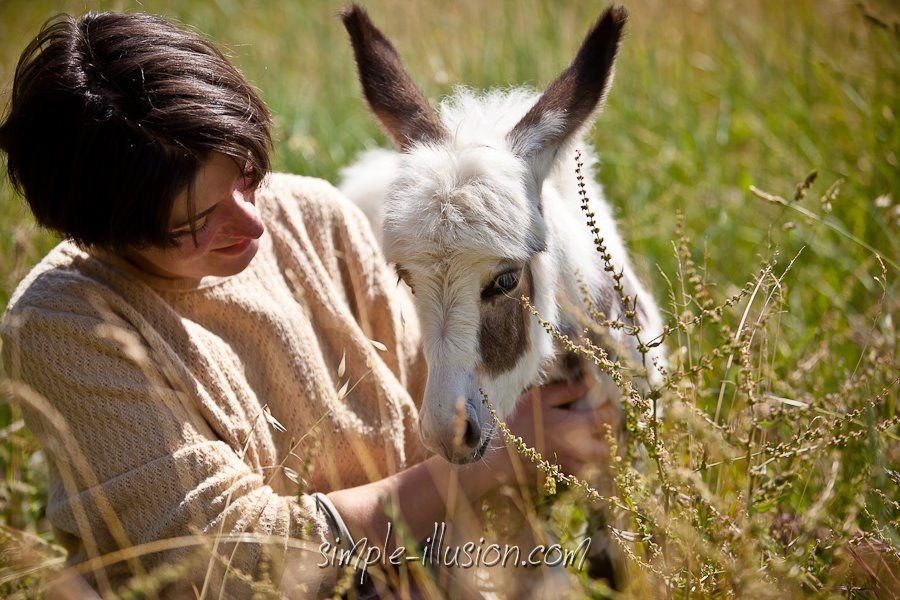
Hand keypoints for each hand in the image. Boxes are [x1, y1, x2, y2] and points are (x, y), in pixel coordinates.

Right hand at [497, 378, 614, 480]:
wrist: (498, 454)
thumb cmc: (517, 421)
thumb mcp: (540, 398)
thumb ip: (566, 391)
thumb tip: (588, 383)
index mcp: (576, 426)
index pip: (607, 420)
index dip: (610, 412)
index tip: (606, 407)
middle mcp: (578, 449)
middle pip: (606, 451)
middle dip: (606, 441)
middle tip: (598, 430)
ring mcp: (568, 465)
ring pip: (591, 464)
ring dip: (590, 454)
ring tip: (580, 443)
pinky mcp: (556, 476)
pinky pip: (574, 473)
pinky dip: (574, 465)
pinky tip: (563, 455)